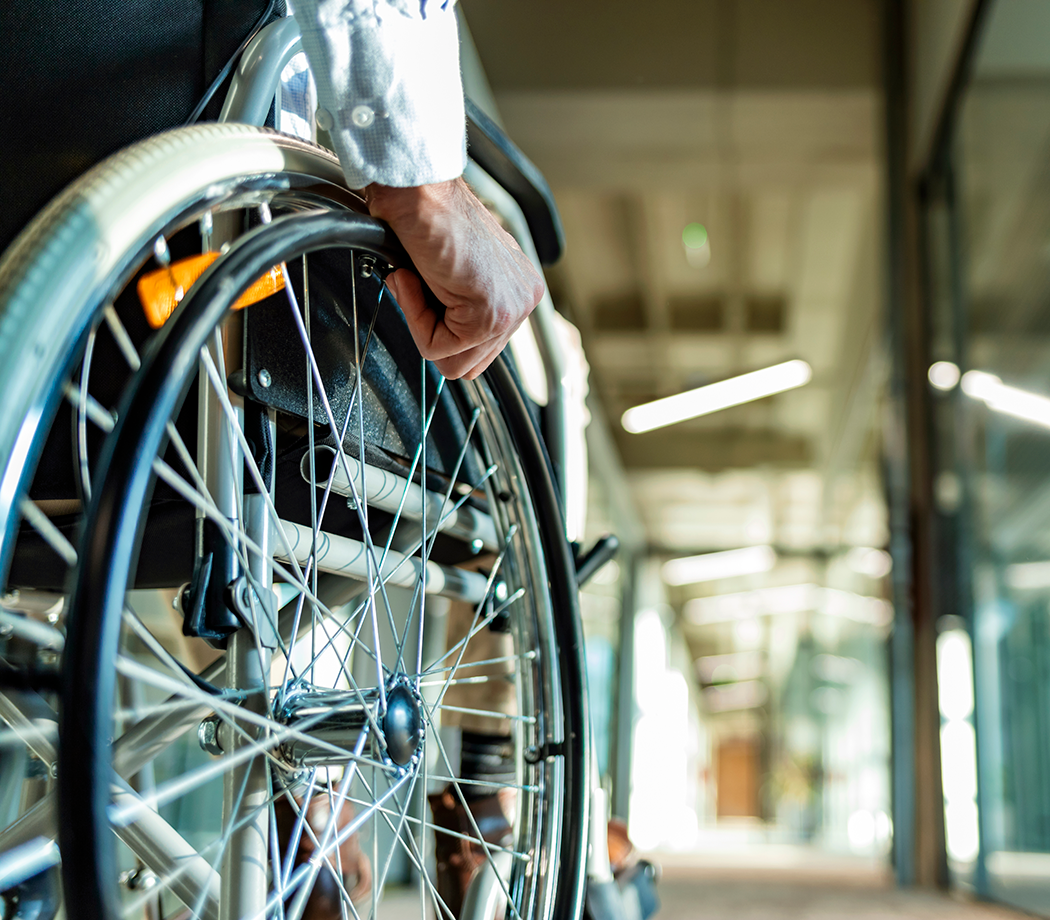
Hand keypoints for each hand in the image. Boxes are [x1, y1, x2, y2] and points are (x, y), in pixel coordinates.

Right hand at [366, 178, 544, 379]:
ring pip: (454, 362)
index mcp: (520, 290)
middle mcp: (523, 301)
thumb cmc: (428, 216)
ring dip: (423, 325)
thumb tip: (443, 340)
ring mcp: (513, 309)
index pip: (481, 349)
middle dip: (435, 332)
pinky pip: (439, 348)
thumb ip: (459, 307)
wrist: (419, 190)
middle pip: (471, 363)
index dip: (442, 326)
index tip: (428, 286)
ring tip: (418, 280)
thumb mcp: (453, 274)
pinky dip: (416, 318)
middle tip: (420, 286)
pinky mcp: (490, 315)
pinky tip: (417, 278)